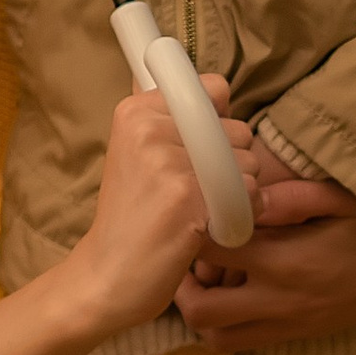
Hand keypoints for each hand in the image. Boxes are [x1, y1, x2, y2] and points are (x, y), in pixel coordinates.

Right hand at [63, 86, 263, 341]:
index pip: (215, 89)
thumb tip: (206, 79)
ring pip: (247, 161)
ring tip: (200, 211)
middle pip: (238, 128)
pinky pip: (248, 191)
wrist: (107, 275)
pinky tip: (212, 226)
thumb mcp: (136, 154)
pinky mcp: (186, 194)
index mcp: (136, 111)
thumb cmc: (132, 218)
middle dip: (232, 162)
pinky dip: (242, 212)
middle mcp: (149, 127)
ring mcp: (167, 160)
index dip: (221, 122)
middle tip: (195, 191)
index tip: (201, 150)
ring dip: (239, 190)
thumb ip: (170, 117)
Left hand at [176, 177, 355, 352]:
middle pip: (202, 310)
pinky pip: (244, 344)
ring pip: (218, 337)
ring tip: (202, 277)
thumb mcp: (342, 199)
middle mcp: (283, 302)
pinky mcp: (299, 336)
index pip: (214, 251)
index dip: (193, 231)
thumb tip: (244, 192)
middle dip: (182, 284)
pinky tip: (232, 292)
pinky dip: (226, 324)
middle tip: (183, 253)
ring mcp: (290, 325)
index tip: (191, 211)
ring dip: (201, 311)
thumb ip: (291, 197)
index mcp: (289, 262)